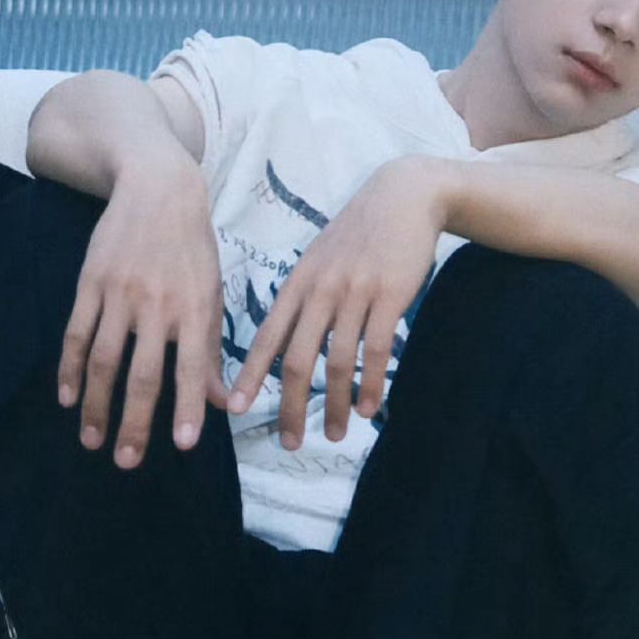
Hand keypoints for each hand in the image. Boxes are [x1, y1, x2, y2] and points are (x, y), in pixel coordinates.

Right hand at [57, 152, 226, 467]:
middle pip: (142, 373)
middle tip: (126, 461)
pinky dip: (70, 369)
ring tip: (92, 440)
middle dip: (134, 422)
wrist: (157, 187)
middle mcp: (157, 304)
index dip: (187, 406)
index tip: (183, 445)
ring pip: (104, 360)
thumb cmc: (192, 246)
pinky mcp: (90, 283)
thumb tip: (219, 403)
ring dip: (96, 406)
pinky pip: (76, 334)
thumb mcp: (211, 291)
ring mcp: (120, 294)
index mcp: (194, 307)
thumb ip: (210, 348)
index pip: (192, 367)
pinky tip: (68, 397)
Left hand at [228, 156, 449, 450]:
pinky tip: (368, 409)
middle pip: (296, 359)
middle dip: (289, 406)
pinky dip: (370, 385)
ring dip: (333, 405)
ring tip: (334, 433)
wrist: (404, 196)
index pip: (267, 336)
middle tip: (289, 442)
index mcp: (299, 282)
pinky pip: (375, 351)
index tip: (235, 409)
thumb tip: (286, 341)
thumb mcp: (321, 257)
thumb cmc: (360, 232)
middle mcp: (320, 290)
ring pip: (336, 362)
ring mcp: (354, 293)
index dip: (249, 376)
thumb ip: (304, 296)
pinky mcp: (388, 296)